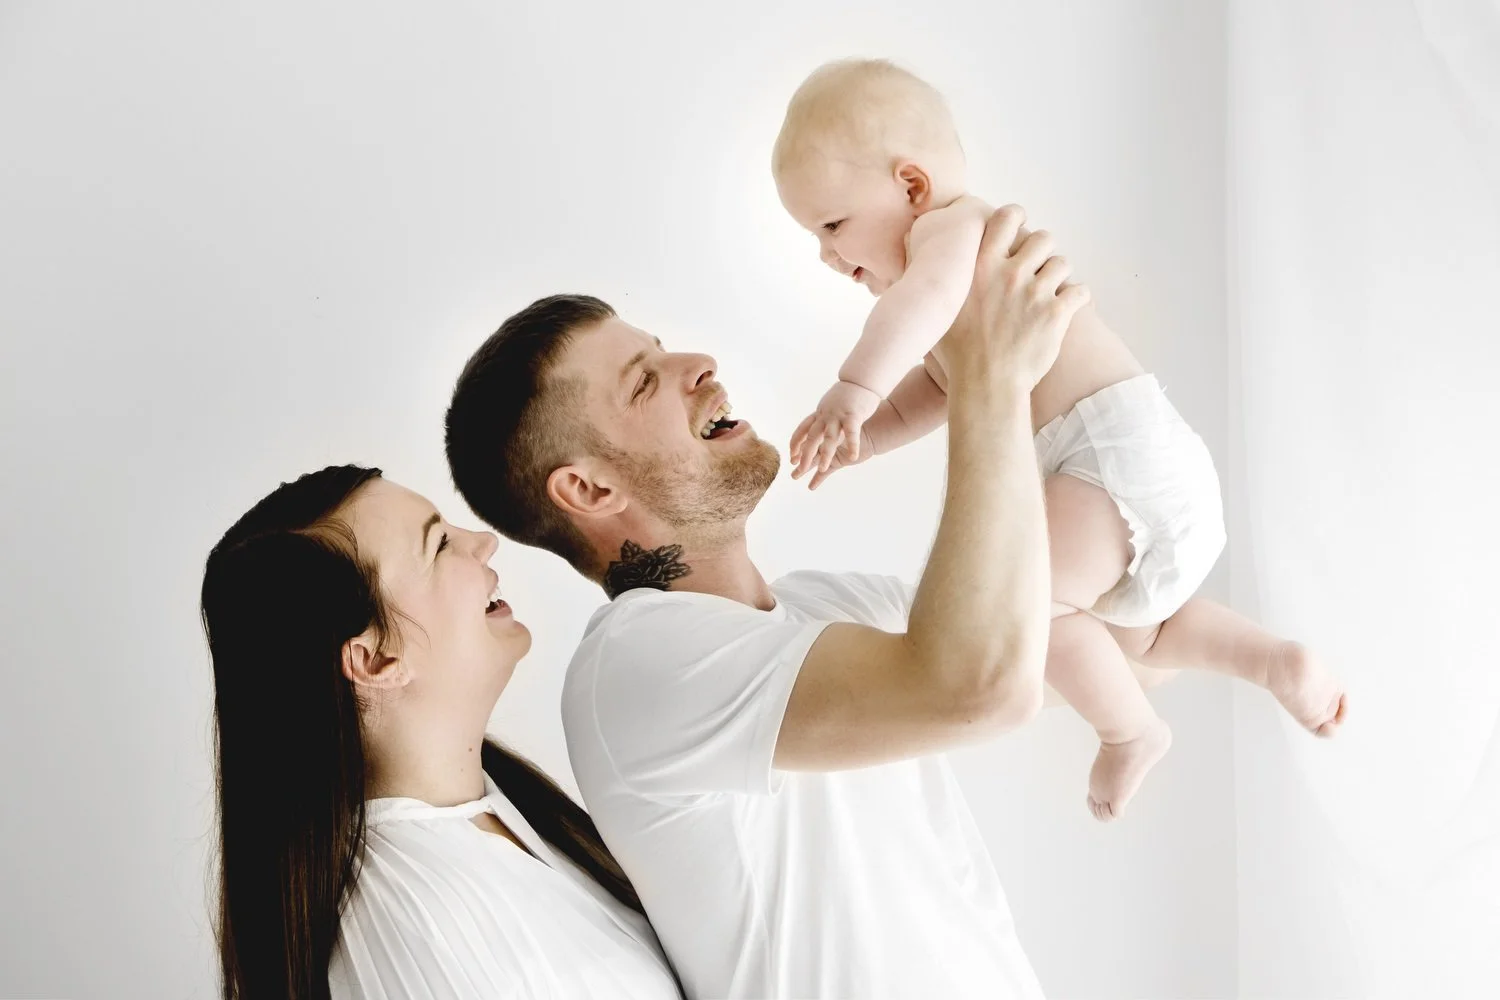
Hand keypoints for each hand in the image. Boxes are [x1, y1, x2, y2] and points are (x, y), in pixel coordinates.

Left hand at [789, 380, 882, 481]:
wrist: (861, 378)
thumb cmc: (849, 392)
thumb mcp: (830, 405)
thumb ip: (824, 415)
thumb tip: (817, 423)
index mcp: (820, 413)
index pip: (802, 430)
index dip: (796, 444)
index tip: (792, 457)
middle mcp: (826, 415)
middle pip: (812, 437)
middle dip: (806, 454)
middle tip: (799, 469)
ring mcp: (838, 415)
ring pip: (829, 437)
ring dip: (826, 454)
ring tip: (822, 469)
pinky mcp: (853, 415)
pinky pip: (852, 432)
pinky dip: (852, 445)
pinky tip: (852, 457)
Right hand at [945, 205, 1089, 393]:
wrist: (985, 386)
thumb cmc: (957, 353)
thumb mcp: (937, 308)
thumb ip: (934, 279)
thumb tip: (913, 252)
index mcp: (980, 266)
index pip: (1007, 217)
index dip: (1017, 218)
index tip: (1018, 229)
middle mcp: (1009, 273)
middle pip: (1043, 237)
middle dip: (1042, 252)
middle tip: (1035, 270)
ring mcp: (1035, 293)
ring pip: (1062, 263)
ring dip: (1058, 277)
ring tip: (1050, 292)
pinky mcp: (1056, 314)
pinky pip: (1081, 291)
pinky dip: (1077, 299)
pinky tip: (1068, 308)